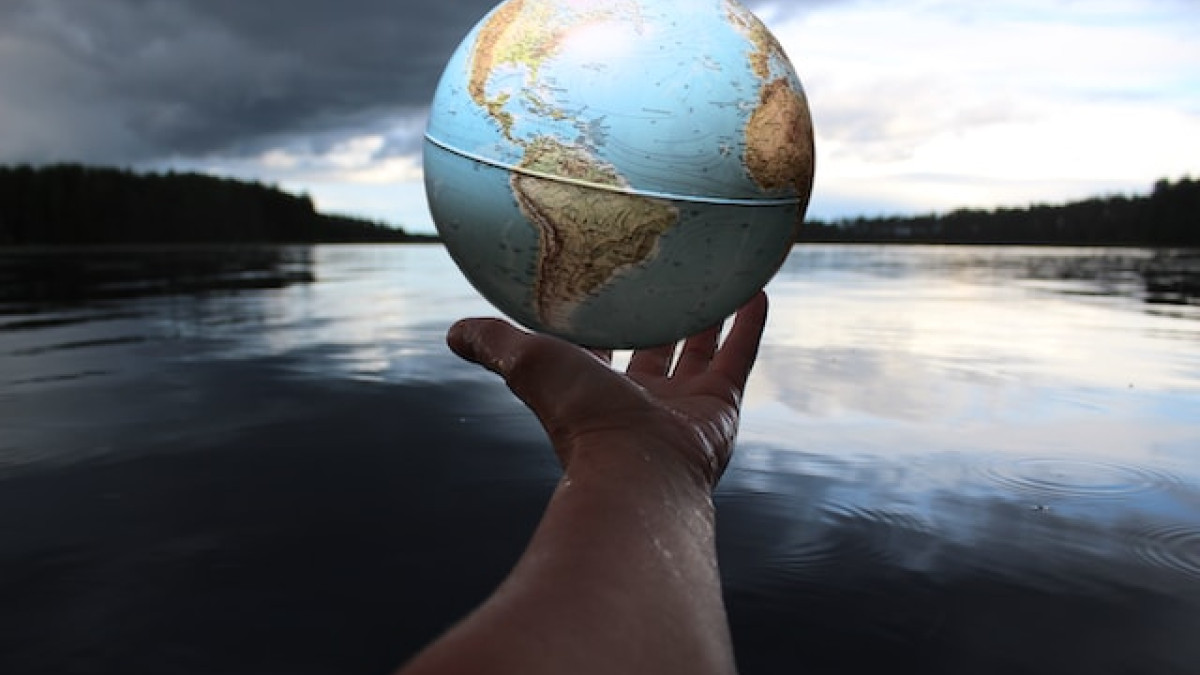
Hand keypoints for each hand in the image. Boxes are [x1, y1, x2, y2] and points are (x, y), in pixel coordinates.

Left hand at [446, 292, 767, 489]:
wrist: (638, 468)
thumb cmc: (579, 416)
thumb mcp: (529, 363)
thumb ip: (493, 344)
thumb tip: (453, 332)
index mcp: (593, 391)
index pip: (595, 350)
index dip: (596, 321)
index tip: (601, 285)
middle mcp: (639, 401)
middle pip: (651, 350)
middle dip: (657, 318)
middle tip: (666, 278)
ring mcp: (682, 406)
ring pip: (698, 351)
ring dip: (707, 316)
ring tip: (716, 278)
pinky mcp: (720, 407)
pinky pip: (738, 358)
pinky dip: (748, 326)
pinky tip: (754, 289)